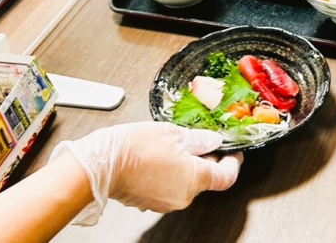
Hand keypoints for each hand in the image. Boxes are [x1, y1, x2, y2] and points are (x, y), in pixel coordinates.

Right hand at [53, 122, 241, 219]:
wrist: (102, 164)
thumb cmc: (134, 148)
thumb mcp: (173, 133)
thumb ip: (198, 139)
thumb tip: (212, 140)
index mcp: (194, 178)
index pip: (226, 177)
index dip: (233, 163)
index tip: (233, 153)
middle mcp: (183, 196)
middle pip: (205, 179)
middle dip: (204, 160)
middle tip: (199, 141)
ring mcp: (166, 202)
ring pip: (185, 184)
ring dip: (185, 166)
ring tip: (173, 146)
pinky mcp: (150, 203)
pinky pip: (168, 188)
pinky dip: (169, 174)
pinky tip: (158, 158)